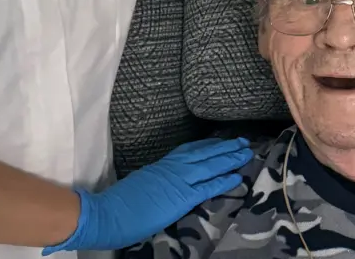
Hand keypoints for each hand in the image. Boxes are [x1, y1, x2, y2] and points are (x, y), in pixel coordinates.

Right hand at [42, 137, 252, 253]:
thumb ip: (157, 180)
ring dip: (231, 158)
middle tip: (243, 141)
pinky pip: (208, 186)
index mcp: (162, 164)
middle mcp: (173, 167)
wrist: (108, 213)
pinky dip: (224, 180)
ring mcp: (178, 181)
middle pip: (205, 153)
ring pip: (211, 165)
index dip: (209, 146)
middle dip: (225, 147)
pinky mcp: (182, 197)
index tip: (222, 141)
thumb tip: (165, 182)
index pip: (190, 150)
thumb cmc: (119, 203)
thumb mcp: (142, 182)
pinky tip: (238, 176)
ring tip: (247, 153)